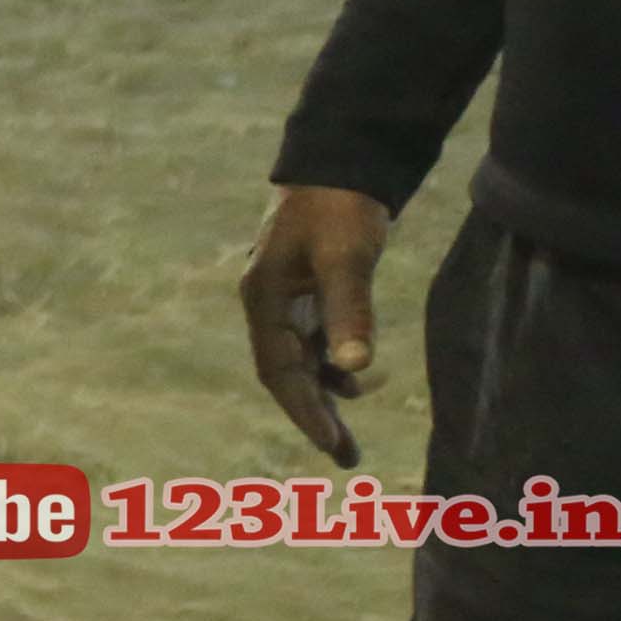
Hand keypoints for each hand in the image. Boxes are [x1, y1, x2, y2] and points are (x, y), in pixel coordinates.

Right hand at [238, 185, 393, 467]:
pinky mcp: (305, 291)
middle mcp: (267, 306)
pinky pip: (312, 343)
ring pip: (298, 362)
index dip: (305, 412)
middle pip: (285, 375)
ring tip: (350, 431)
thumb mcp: (346, 259)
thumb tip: (356, 371)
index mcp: (264, 301)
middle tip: (345, 457)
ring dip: (323, 396)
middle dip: (312, 416)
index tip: (332, 447)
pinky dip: (332, 367)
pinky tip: (355, 378)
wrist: (339, 163)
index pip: (280, 372)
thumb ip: (350, 312)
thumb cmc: (339, 209)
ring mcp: (284, 300)